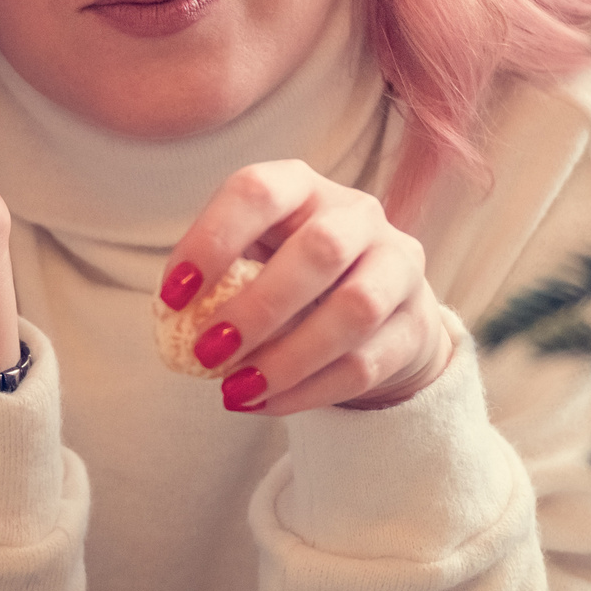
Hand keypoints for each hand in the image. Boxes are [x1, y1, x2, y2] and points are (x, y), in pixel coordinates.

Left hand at [161, 161, 455, 414]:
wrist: (376, 313)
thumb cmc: (289, 278)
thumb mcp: (252, 260)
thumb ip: (218, 279)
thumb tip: (175, 319)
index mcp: (302, 187)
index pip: (259, 192)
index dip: (212, 240)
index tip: (173, 296)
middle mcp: (358, 215)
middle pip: (321, 250)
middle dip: (258, 308)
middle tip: (207, 353)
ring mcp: (399, 266)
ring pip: (355, 310)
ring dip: (288, 358)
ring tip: (237, 390)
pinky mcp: (417, 324)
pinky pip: (366, 363)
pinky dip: (309, 391)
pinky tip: (267, 403)